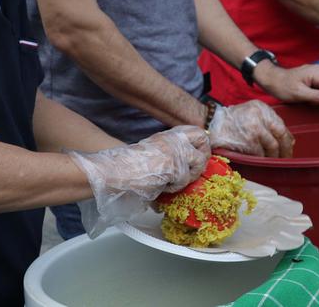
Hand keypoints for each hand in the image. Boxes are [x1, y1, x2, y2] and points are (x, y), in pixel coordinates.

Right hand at [68, 125, 209, 236]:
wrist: (114, 172)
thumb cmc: (128, 166)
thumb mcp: (153, 152)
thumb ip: (170, 155)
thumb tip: (186, 167)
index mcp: (168, 135)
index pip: (197, 132)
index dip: (202, 145)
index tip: (199, 157)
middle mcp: (174, 140)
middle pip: (204, 141)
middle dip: (203, 157)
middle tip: (194, 170)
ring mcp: (175, 152)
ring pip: (199, 163)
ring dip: (189, 176)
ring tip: (172, 182)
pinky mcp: (173, 167)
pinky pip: (184, 179)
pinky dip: (175, 187)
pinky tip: (162, 187)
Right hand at [209, 100, 293, 157]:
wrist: (212, 125)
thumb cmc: (232, 121)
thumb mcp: (251, 113)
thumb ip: (268, 122)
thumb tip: (289, 140)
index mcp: (261, 107)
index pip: (280, 124)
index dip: (287, 138)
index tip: (288, 146)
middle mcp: (260, 116)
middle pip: (280, 134)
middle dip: (285, 148)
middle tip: (286, 157)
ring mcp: (254, 128)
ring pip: (273, 146)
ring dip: (275, 156)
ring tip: (274, 160)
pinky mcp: (248, 141)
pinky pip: (261, 153)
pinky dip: (263, 159)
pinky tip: (262, 161)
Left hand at [253, 61, 318, 105]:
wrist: (272, 80)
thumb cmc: (282, 86)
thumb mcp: (299, 94)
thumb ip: (317, 96)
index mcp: (318, 72)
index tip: (310, 99)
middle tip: (305, 98)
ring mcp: (317, 75)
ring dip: (316, 98)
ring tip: (303, 96)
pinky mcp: (314, 79)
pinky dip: (313, 96)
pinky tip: (304, 95)